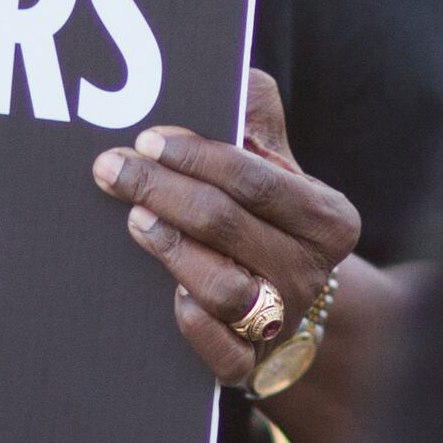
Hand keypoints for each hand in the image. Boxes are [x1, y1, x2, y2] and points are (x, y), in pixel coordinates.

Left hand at [92, 69, 361, 386]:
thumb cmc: (271, 224)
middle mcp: (311, 272)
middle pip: (231, 226)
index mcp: (329, 219)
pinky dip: (193, 323)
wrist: (291, 309)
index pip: (259, 181)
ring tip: (134, 220)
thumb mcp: (280, 175)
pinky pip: (221, 351)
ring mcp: (283, 322)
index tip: (149, 137)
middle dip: (165, 191)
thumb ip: (260, 127)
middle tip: (113, 168)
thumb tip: (241, 78)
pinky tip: (168, 292)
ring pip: (224, 288)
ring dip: (172, 250)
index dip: (200, 157)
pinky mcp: (250, 365)